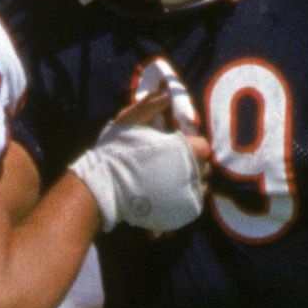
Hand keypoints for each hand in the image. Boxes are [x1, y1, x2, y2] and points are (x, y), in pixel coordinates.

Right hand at [71, 67, 207, 234]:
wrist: (102, 187)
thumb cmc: (115, 151)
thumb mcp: (129, 120)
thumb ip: (150, 105)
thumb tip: (167, 94)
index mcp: (185, 149)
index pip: (203, 147)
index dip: (192, 145)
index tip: (177, 146)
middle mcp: (192, 173)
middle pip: (205, 168)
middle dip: (193, 163)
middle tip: (172, 162)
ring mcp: (187, 196)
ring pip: (201, 188)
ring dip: (191, 182)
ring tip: (171, 179)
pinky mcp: (180, 213)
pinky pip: (192, 205)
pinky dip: (184, 199)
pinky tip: (167, 194)